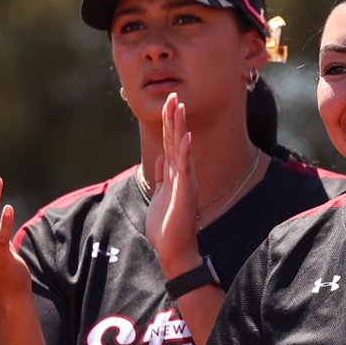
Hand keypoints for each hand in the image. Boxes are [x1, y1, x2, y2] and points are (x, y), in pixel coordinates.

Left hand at [145, 93, 202, 273]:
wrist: (174, 249)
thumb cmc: (167, 226)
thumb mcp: (160, 195)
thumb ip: (162, 177)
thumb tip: (160, 159)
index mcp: (175, 174)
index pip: (171, 143)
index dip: (170, 123)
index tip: (170, 103)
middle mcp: (182, 174)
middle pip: (176, 140)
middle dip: (174, 118)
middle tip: (173, 95)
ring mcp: (185, 182)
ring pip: (180, 149)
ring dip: (179, 128)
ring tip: (179, 107)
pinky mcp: (184, 193)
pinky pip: (184, 169)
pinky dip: (184, 152)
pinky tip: (185, 137)